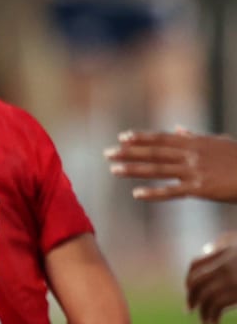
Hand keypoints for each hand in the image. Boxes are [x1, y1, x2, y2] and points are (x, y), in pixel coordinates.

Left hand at [107, 128, 236, 202]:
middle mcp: (191, 154)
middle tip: (107, 153)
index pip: (162, 139)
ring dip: (134, 169)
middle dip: (129, 152)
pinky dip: (153, 193)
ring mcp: (194, 171)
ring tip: (114, 169)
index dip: (141, 138)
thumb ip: (194, 137)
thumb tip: (178, 129)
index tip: (122, 137)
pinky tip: (137, 194)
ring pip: (158, 170)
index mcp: (195, 143)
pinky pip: (172, 191)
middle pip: (154, 152)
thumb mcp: (218, 142)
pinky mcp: (200, 189)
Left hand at [190, 240, 236, 323]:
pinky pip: (217, 305)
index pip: (196, 265)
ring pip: (206, 297)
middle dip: (192, 298)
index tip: (189, 290)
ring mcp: (233, 278)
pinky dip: (211, 316)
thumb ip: (228, 245)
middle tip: (189, 310)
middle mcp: (226, 264)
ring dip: (202, 312)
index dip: (189, 279)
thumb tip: (207, 250)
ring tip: (205, 322)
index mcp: (227, 251)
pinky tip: (214, 323)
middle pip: (197, 282)